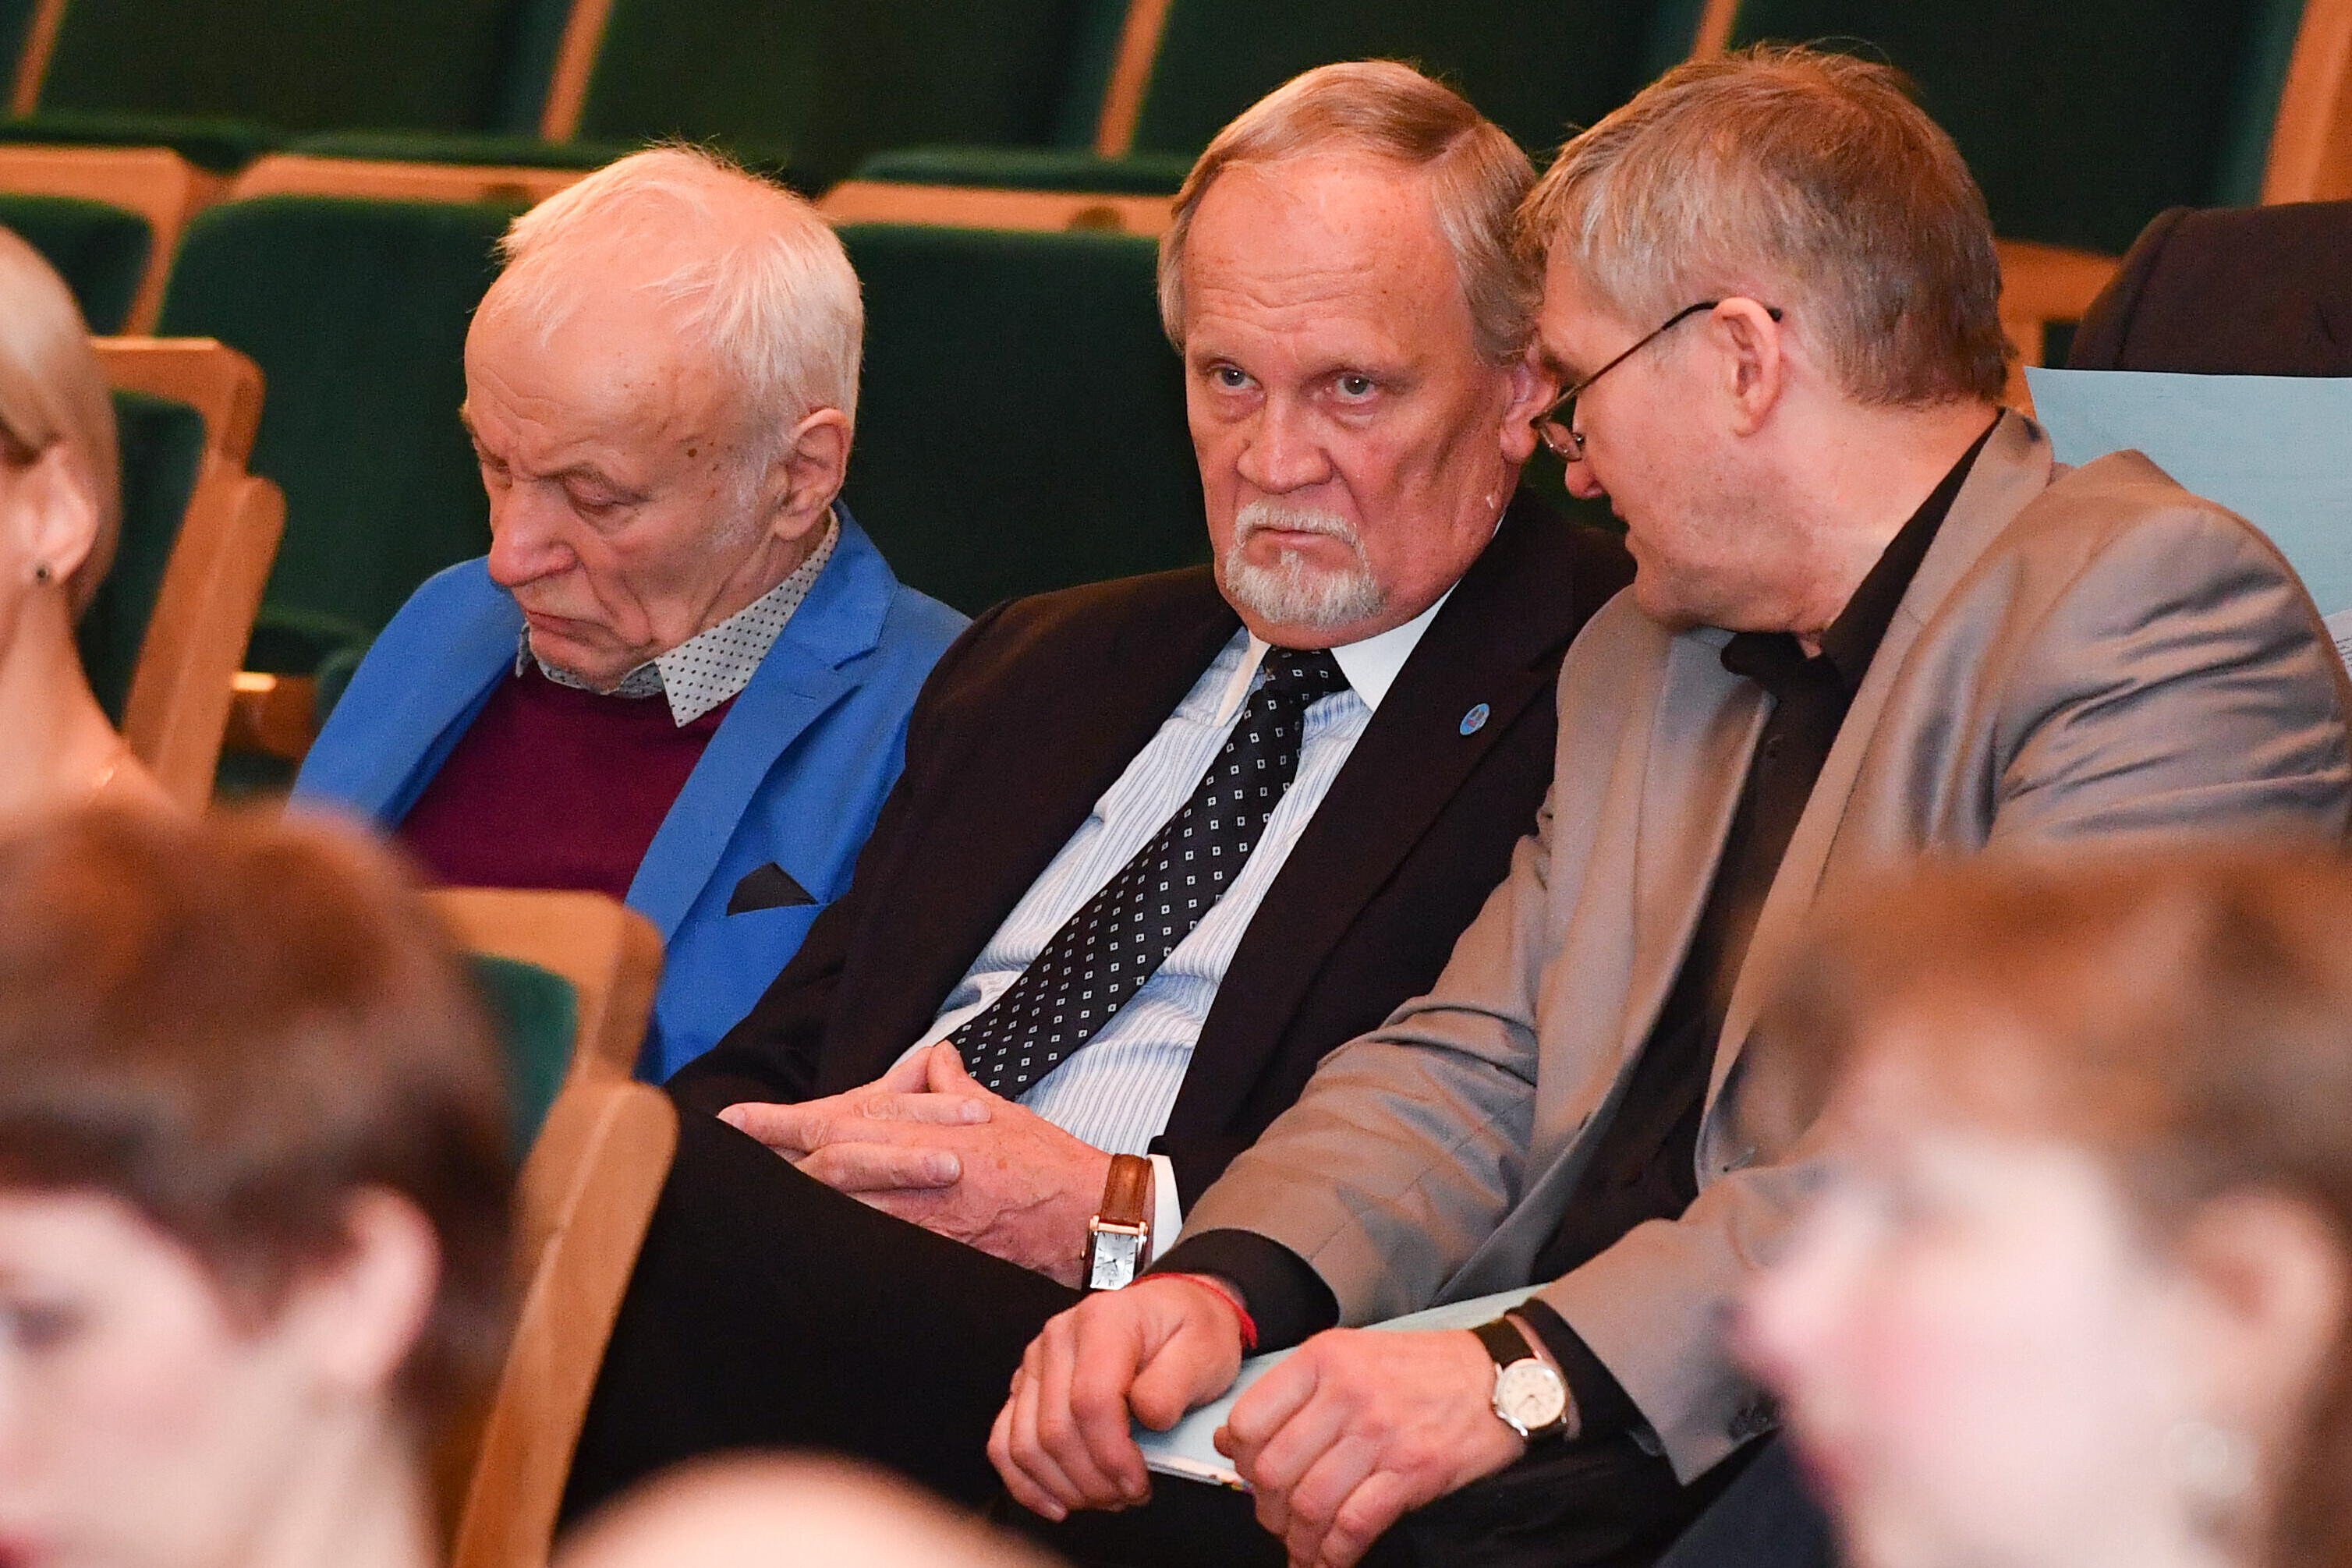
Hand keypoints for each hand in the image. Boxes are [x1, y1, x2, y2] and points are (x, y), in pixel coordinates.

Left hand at [721, 1043, 1115, 1282]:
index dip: (785, 1120)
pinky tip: (805, 1240)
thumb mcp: (1000, 1111)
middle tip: (727, 1146)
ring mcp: (926, 1217)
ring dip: (796, 1196)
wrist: (1090, 1216)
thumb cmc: (1047, 1163)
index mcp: (934, 1129)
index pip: (845, 1118)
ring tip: (749, 1193)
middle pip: (832, 1159)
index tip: (737, 1119)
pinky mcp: (937, 1252)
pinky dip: (839, 1236)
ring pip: (845, 1203)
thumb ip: (953, 1088)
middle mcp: (923, 1171)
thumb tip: (931, 1061)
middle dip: (775, 1152)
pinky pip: (877, 1242)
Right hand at [991, 1275, 1248, 1519]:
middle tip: (1128, 1496)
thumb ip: (1174, 1383)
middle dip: (1093, 1480)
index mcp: (1103, 1321)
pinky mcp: (1024, 1387)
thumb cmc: (1190, 1331)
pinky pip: (1004, 1442)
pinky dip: (1025, 1482)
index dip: (1112, 1455)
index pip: (1091, 1401)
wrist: (1173, 1312)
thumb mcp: (1205, 1348)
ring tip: (1105, 1497)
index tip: (1138, 1483)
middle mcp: (1059, 1338)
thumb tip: (1146, 1418)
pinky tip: (1057, 1504)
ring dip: (1064, 1487)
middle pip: (1055, 1430)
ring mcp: (1035, 1363)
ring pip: (1025, 1443)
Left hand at [1216, 1328, 1527, 1567]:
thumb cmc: (1424, 1369)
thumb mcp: (1351, 1355)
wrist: (1502, 1377)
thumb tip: (1231, 1439)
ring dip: (1300, 1540)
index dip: (1242, 1462)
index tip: (1253, 1478)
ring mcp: (1380, 1432)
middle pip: (1275, 1470)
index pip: (1250, 1420)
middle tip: (1279, 1522)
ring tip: (1305, 1548)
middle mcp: (1346, 1392)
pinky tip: (1333, 1560)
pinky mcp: (1413, 1470)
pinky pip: (1355, 1525)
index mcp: (1323, 1359)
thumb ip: (1293, 1394)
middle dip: (1269, 1511)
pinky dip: (1336, 1554)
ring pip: (1311, 1503)